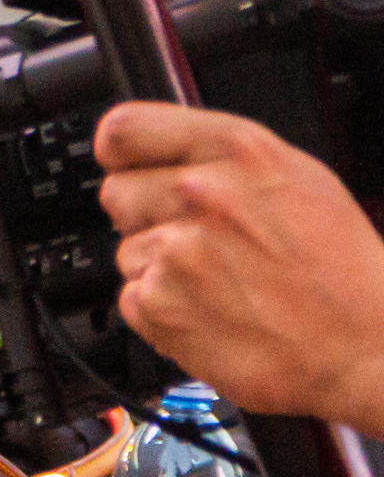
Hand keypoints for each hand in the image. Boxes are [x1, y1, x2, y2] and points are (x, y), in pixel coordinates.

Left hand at [96, 102, 383, 431]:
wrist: (367, 347)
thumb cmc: (341, 270)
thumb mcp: (296, 178)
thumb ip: (222, 158)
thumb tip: (164, 153)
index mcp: (237, 152)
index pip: (124, 129)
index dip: (119, 153)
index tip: (125, 167)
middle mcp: (201, 193)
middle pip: (117, 192)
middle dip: (147, 216)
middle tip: (200, 241)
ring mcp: (177, 250)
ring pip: (127, 250)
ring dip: (161, 269)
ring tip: (220, 284)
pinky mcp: (160, 304)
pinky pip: (132, 298)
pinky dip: (162, 311)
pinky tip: (210, 313)